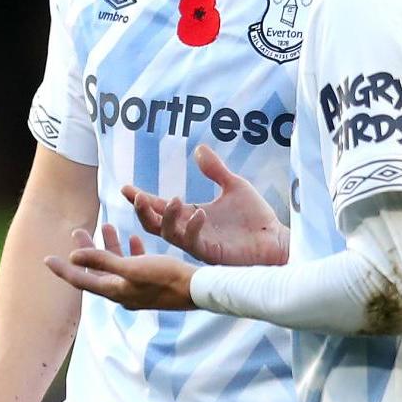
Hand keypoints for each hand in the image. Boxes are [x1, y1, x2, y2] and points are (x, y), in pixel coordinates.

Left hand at [45, 224, 198, 311]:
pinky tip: (133, 239)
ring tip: (106, 225)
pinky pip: (134, 266)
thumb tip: (73, 256)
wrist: (200, 289)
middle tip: (77, 230)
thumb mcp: (131, 267)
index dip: (63, 269)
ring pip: (116, 265)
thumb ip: (102, 260)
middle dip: (86, 250)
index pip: (80, 279)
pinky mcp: (152, 283)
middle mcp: (123, 293)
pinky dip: (130, 252)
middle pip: (96, 270)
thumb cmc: (166, 277)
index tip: (46, 259)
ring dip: (109, 246)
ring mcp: (138, 289)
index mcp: (115, 291)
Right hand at [127, 147, 288, 266]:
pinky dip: (191, 226)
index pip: (158, 206)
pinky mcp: (209, 253)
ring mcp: (197, 243)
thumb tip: (199, 149)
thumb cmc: (256, 218)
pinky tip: (199, 212)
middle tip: (136, 196)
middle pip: (152, 223)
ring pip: (167, 234)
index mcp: (189, 215)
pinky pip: (191, 242)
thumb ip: (215, 170)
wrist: (277, 240)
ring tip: (173, 199)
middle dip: (141, 211)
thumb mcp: (234, 186)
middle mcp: (188, 230)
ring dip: (164, 218)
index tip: (124, 187)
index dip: (140, 197)